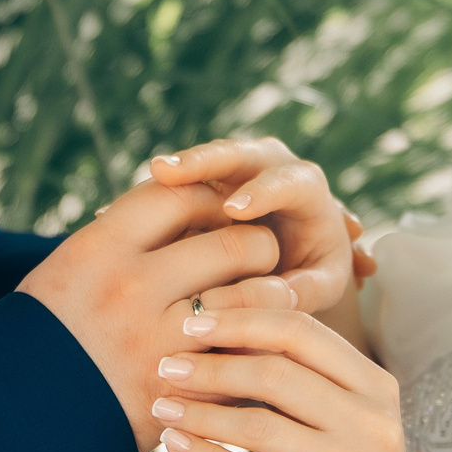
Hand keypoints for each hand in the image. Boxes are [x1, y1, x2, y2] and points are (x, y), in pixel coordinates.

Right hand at [16, 179, 283, 451]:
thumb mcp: (69, 270)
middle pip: (234, 241)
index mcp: (99, 247)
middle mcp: (130, 286)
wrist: (11, 420)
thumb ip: (124, 239)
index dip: (211, 199)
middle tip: (256, 260)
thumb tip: (183, 202)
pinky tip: (252, 349)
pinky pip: (243, 355)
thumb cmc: (43, 337)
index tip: (220, 214)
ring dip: (268, 298)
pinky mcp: (178, 392)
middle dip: (255, 248)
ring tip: (266, 305)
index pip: (180, 194)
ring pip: (253, 298)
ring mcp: (157, 340)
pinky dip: (254, 350)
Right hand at [148, 139, 353, 311]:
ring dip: (179, 168)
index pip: (286, 181)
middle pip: (237, 155)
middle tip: (173, 171)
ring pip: (203, 161)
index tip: (236, 209)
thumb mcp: (321, 283)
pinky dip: (160, 192)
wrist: (292, 256)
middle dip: (206, 161)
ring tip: (155, 173)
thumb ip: (309, 288)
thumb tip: (283, 295)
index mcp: (304, 186)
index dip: (263, 192)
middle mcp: (268, 166)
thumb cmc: (313, 270)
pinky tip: (129, 204)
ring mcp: (233, 169)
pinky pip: (181, 182)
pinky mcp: (203, 181)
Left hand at [149, 305, 442, 451]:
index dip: (242, 320)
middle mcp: (372, 423)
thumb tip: (212, 338)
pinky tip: (175, 446)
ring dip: (199, 412)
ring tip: (162, 406)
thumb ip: (298, 381)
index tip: (194, 322)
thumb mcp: (342, 422)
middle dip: (212, 366)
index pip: (302, 331)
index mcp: (376, 386)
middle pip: (276, 373)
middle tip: (166, 365)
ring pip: (257, 425)